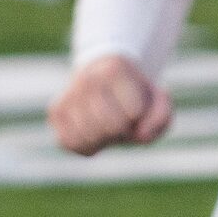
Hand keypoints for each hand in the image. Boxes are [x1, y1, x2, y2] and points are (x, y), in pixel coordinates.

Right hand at [49, 54, 173, 155]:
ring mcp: (68, 94)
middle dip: (122, 131)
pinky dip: (85, 146)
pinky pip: (69, 143)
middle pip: (111, 125)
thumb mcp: (157, 101)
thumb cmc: (134, 94)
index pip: (133, 111)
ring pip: (88, 136)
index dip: (139, 118)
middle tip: (121, 121)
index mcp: (116, 70)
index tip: (135, 108)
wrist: (103, 77)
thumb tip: (139, 135)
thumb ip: (161, 118)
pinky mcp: (55, 111)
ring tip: (106, 128)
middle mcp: (88, 78)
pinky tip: (92, 135)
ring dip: (103, 141)